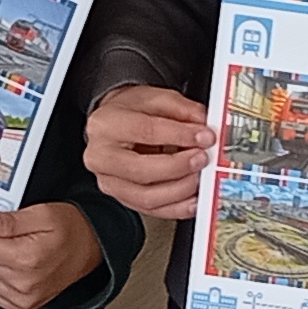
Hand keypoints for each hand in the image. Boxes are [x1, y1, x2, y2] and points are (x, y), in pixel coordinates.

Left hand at [0, 198, 101, 308]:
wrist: (90, 249)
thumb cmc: (69, 230)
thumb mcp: (42, 213)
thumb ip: (9, 220)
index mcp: (28, 258)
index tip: (0, 226)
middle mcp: (24, 283)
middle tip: (11, 236)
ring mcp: (24, 298)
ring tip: (14, 251)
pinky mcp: (23, 306)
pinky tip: (14, 267)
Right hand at [83, 83, 211, 220]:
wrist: (113, 124)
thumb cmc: (129, 111)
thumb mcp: (155, 98)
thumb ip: (181, 109)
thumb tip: (203, 125)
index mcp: (107, 125)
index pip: (146, 131)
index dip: (180, 135)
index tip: (205, 136)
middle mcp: (102, 156)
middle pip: (142, 170)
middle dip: (179, 167)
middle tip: (202, 158)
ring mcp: (110, 182)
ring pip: (147, 197)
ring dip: (181, 189)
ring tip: (200, 176)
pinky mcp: (123, 198)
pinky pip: (152, 210)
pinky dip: (177, 208)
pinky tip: (194, 199)